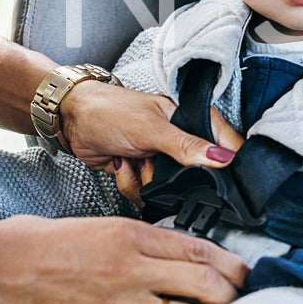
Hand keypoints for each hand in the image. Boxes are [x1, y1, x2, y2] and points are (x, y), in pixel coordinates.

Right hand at [0, 215, 249, 303]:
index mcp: (132, 233)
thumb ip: (135, 239)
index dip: (234, 267)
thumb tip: (169, 256)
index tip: (247, 276)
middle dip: (237, 299)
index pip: (203, 249)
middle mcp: (134, 269)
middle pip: (211, 285)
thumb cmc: (30, 243)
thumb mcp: (94, 224)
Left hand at [58, 80, 239, 197]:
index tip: (221, 179)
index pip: (226, 144)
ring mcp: (162, 160)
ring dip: (147, 180)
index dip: (229, 163)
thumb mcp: (151, 128)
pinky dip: (131, 183)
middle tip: (155, 162)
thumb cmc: (110, 110)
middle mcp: (181, 141)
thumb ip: (186, 146)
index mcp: (191, 120)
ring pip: (170, 190)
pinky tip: (122, 163)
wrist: (73, 120)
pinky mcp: (144, 173)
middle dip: (173, 179)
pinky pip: (147, 193)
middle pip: (198, 177)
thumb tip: (222, 158)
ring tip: (135, 158)